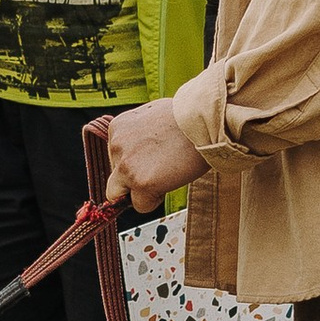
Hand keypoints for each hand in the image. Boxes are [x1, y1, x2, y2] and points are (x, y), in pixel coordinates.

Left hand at [105, 99, 208, 214]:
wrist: (205, 122)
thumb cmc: (187, 118)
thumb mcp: (152, 114)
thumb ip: (139, 132)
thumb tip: (140, 147)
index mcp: (118, 128)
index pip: (116, 157)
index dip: (137, 162)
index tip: (154, 158)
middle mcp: (116, 146)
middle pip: (115, 177)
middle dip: (133, 179)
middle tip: (158, 170)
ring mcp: (126, 165)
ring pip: (121, 194)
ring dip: (141, 190)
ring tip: (165, 176)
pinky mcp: (141, 183)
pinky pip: (140, 206)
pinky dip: (154, 200)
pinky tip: (170, 182)